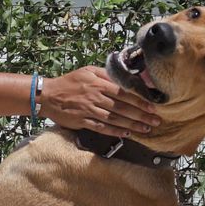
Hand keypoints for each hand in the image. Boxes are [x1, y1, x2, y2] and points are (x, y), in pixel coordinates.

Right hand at [38, 66, 161, 135]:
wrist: (47, 95)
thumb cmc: (69, 82)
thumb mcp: (88, 71)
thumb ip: (106, 75)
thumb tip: (124, 78)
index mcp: (99, 83)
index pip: (124, 93)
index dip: (140, 100)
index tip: (153, 106)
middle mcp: (96, 97)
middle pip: (123, 107)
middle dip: (141, 115)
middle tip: (156, 120)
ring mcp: (90, 110)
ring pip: (115, 118)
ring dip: (132, 124)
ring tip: (146, 129)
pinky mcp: (83, 121)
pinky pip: (102, 127)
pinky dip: (115, 131)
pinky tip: (126, 134)